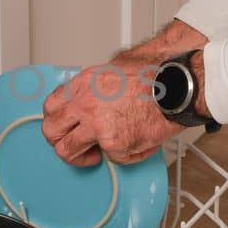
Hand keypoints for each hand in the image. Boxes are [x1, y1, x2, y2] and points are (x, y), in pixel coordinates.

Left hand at [40, 21, 207, 167]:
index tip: (63, 126)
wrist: (177, 85)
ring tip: (96, 153)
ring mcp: (98, 128)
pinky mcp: (115, 146)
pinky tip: (134, 141)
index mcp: (83, 85)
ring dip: (81, 157)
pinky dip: (123, 154)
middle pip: (50, 132)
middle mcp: (85, 105)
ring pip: (68, 152)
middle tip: (73, 144)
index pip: (50, 107)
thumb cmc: (154, 75)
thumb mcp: (112, 68)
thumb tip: (87, 99)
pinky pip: (110, 158)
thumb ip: (94, 87)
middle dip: (59, 141)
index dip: (55, 120)